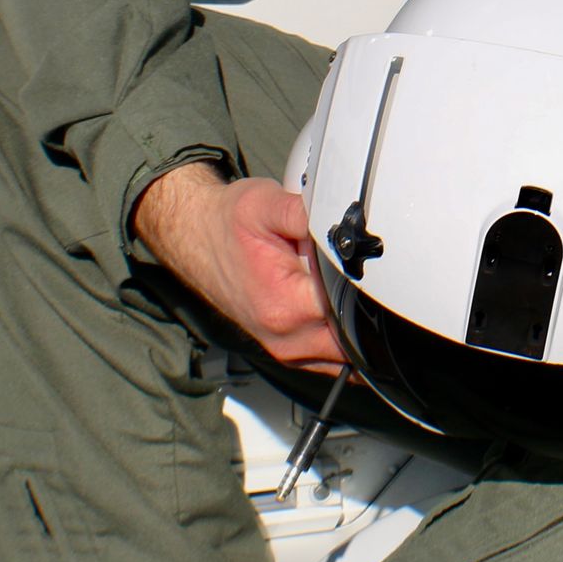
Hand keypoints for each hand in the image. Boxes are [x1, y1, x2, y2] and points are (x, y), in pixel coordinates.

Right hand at [131, 164, 343, 372]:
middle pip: (357, 338)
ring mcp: (287, 351)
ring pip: (346, 354)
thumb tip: (352, 225)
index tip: (358, 260)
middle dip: (362, 306)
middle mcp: (287, 339)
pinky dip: (340, 333)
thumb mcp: (267, 204)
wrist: (195, 237)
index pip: (354, 307)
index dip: (367, 282)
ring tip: (332, 283)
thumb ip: (312, 215)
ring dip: (352, 322)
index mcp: (287, 307)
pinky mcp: (288, 351)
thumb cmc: (228, 223)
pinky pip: (331, 356)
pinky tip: (330, 300)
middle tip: (344, 271)